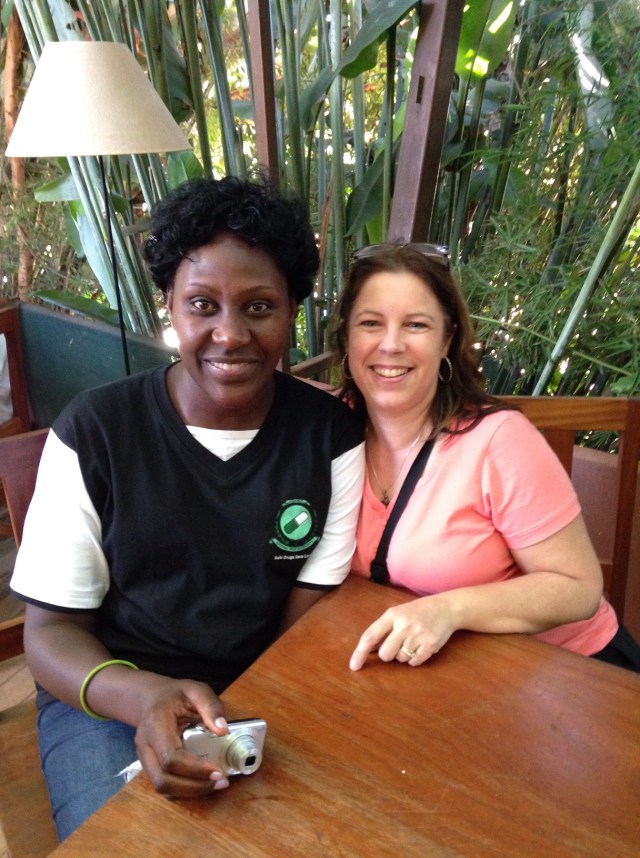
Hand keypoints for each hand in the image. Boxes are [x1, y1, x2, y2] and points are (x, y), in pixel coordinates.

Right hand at [133, 676, 230, 796]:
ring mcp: (144, 757)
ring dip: (189, 792)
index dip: (195, 769)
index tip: (218, 770)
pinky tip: (202, 783)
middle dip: (193, 787)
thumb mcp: (197, 690)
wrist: (153, 698)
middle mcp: (145, 744)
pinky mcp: (149, 766)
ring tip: (215, 784)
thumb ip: (210, 706)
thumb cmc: (176, 695)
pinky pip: (163, 785)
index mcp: (156, 723)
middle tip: (221, 782)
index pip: (171, 756)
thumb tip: (223, 730)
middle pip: (162, 779)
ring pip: (161, 787)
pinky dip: (183, 790)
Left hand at [349, 594, 454, 670]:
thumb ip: (383, 629)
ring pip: (400, 659)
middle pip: (385, 654)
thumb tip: (368, 650)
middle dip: (388, 654)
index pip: (370, 636)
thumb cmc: (417, 612)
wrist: (446, 608)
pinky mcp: (430, 646)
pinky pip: (414, 662)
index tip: (354, 666)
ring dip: (403, 655)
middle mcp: (404, 625)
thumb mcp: (398, 613)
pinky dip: (415, 659)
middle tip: (397, 644)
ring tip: (413, 640)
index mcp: (392, 615)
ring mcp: (418, 636)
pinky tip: (421, 646)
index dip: (360, 652)